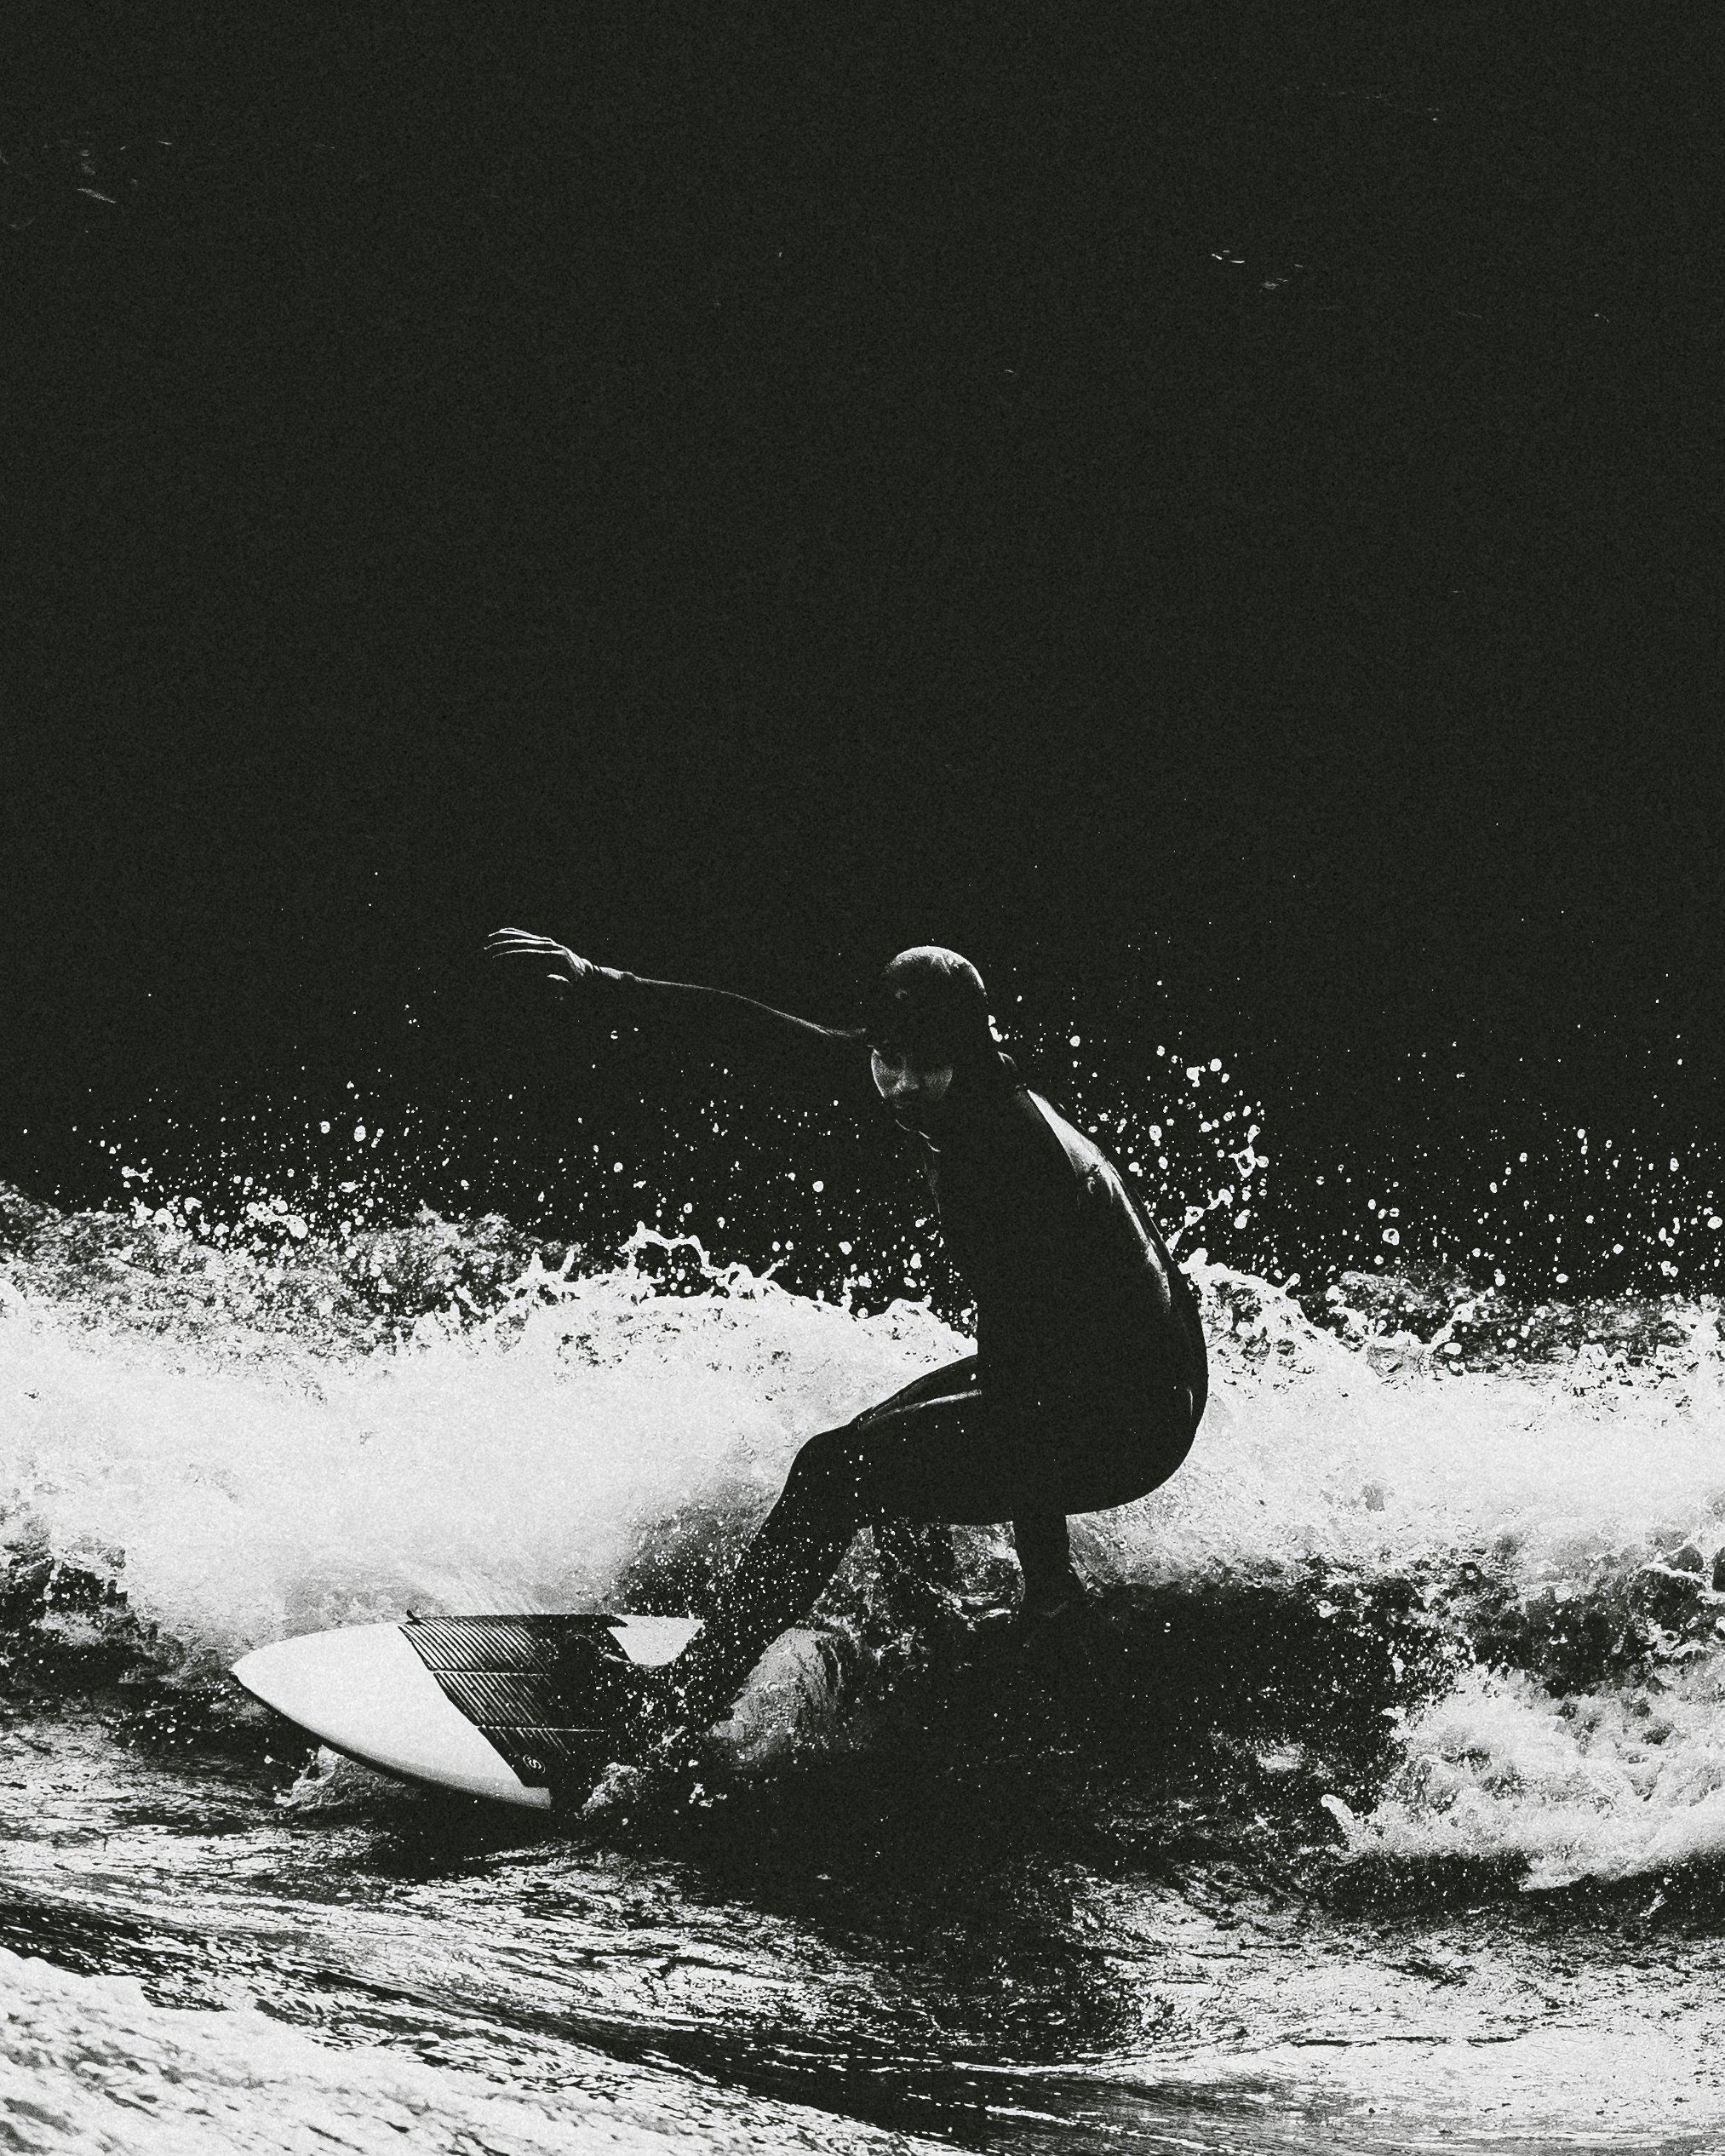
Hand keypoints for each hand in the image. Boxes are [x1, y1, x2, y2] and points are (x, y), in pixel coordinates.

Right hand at [485, 927, 603, 1000]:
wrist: (591, 978)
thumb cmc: (579, 991)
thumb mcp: (572, 993)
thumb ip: (559, 987)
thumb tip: (547, 979)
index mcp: (557, 958)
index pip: (527, 956)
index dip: (508, 958)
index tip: (492, 962)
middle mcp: (552, 946)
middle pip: (521, 944)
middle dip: (500, 949)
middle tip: (482, 955)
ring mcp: (549, 942)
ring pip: (520, 936)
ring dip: (501, 940)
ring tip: (484, 946)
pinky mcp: (546, 941)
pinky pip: (524, 934)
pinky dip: (508, 934)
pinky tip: (494, 937)